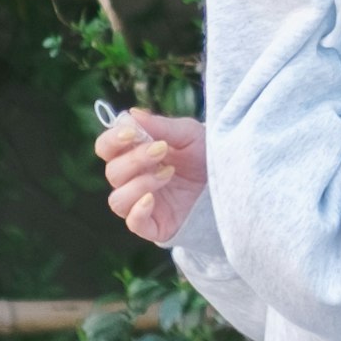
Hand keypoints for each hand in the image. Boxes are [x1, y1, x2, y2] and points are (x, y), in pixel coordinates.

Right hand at [96, 110, 208, 245]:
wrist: (234, 182)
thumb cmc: (206, 154)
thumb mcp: (189, 134)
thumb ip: (161, 126)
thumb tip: (131, 114)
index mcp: (134, 155)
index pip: (106, 148)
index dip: (112, 140)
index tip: (130, 133)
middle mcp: (133, 180)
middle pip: (112, 172)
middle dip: (134, 159)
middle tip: (161, 149)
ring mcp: (143, 204)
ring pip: (117, 199)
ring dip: (139, 183)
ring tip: (168, 173)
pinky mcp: (155, 226)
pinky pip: (134, 223)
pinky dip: (138, 211)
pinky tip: (152, 198)